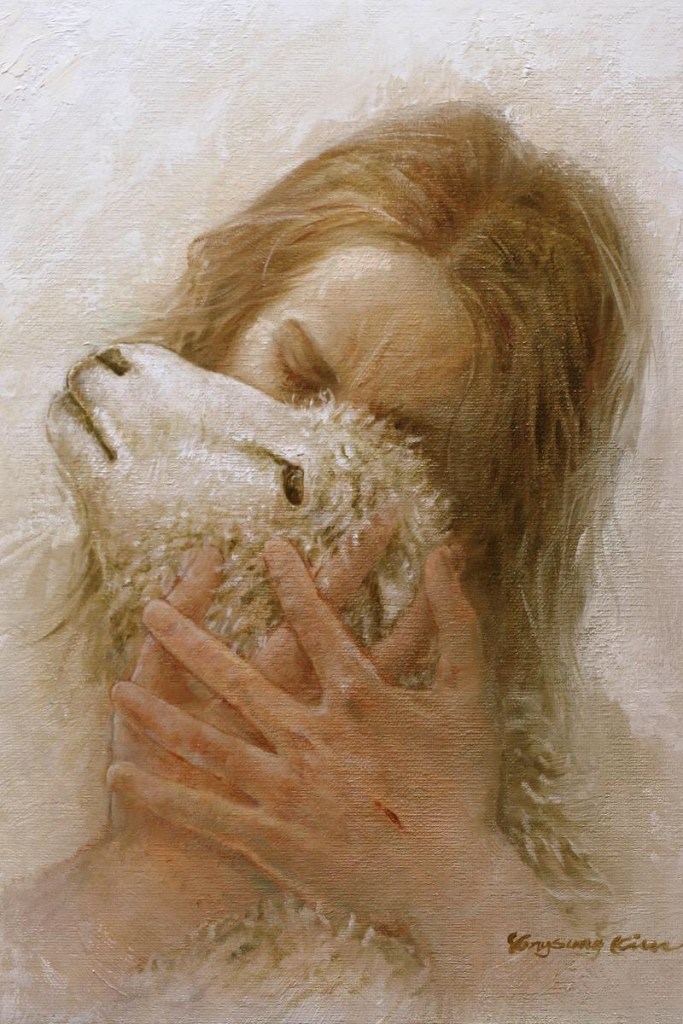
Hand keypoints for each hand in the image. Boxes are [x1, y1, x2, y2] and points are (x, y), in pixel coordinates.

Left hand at [108, 538, 500, 937]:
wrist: (456, 885)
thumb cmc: (468, 789)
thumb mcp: (473, 695)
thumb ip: (459, 620)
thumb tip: (447, 554)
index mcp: (359, 697)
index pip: (319, 623)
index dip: (296, 581)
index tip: (272, 546)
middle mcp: (312, 735)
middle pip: (238, 677)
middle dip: (191, 641)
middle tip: (151, 606)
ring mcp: (287, 789)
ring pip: (208, 742)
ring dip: (159, 715)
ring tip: (116, 689)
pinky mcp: (274, 839)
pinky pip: (206, 814)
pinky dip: (161, 796)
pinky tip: (119, 776)